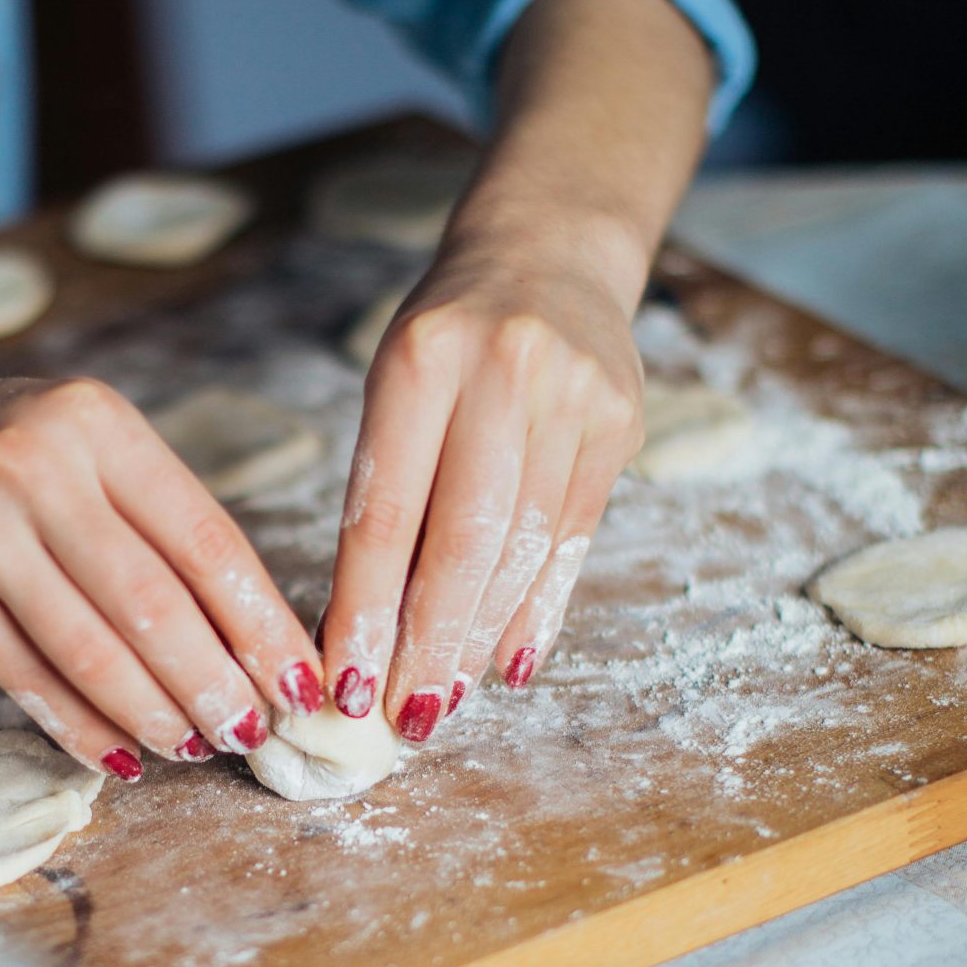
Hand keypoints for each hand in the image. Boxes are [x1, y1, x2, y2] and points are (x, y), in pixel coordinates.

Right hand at [0, 375, 324, 779]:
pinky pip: (26, 676)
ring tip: (196, 746)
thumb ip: (157, 521)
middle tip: (254, 731)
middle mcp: (36, 466)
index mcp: (97, 423)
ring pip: (90, 648)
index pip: (203, 538)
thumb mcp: (84, 449)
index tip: (301, 680)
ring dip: (154, 713)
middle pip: (152, 602)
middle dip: (215, 681)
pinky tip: (122, 754)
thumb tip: (253, 636)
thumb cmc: (3, 462)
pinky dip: (81, 726)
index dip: (260, 622)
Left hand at [322, 225, 643, 737]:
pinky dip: (539, 610)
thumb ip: (386, 492)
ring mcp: (573, 396)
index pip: (386, 511)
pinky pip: (573, 539)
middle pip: (464, 541)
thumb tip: (360, 631)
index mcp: (422, 358)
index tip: (345, 682)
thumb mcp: (395, 386)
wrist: (550, 251)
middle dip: (428, 642)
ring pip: (523, 549)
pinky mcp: (620, 423)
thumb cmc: (447, 338)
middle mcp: (503, 372)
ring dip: (480, 638)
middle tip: (401, 714)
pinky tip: (510, 664)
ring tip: (443, 698)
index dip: (365, 608)